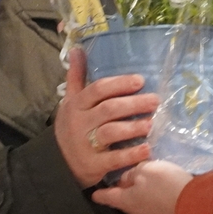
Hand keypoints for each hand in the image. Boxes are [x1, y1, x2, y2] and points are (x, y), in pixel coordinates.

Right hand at [55, 48, 159, 187]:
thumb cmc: (72, 126)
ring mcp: (85, 144)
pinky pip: (113, 159)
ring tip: (151, 124)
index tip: (140, 81)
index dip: (120, 84)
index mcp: (77, 104)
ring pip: (110, 132)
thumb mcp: (70, 101)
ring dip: (133, 127)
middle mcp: (80, 123)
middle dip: (133, 104)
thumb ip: (76, 76)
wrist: (57, 163)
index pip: (98, 89)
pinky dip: (130, 155)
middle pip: (108, 109)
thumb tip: (77, 49)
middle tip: (155, 100)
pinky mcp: (93, 165)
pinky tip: (147, 150)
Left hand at [92, 160, 191, 213]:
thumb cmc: (165, 185)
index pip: (107, 197)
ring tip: (140, 180)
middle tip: (120, 180)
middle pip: (122, 200)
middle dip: (120, 191)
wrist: (193, 203)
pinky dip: (150, 195)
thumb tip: (127, 178)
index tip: (94, 192)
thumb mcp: (146, 170)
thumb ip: (133, 172)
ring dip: (136, 192)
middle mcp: (135, 210)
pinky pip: (150, 203)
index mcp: (126, 200)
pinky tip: (156, 187)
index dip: (99, 193)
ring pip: (137, 202)